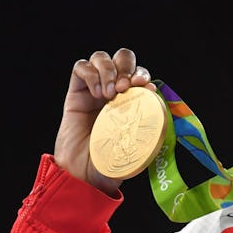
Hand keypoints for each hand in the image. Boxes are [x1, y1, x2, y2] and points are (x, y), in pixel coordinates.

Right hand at [53, 47, 155, 194]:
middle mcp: (114, 91)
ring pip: (101, 57)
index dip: (143, 74)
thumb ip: (149, 123)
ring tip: (110, 93)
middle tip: (126, 88)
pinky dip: (91, 74)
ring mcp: (94, 89)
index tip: (144, 88)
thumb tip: (156, 98)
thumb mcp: (140, 143)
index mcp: (133, 100)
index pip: (140, 73)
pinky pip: (81, 67)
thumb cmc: (113, 162)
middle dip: (127, 67)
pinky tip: (96, 94)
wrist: (85, 175)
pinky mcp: (75, 92)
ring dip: (109, 69)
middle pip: (123, 57)